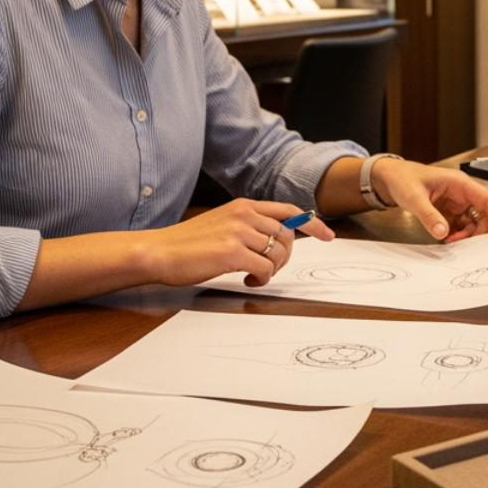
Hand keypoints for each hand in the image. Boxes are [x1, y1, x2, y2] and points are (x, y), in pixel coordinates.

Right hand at [144, 199, 331, 287]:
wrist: (159, 251)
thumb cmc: (188, 243)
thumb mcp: (222, 223)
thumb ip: (248, 225)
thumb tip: (275, 239)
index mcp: (244, 205)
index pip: (289, 211)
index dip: (312, 224)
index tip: (328, 235)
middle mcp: (244, 215)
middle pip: (287, 236)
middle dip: (285, 257)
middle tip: (269, 269)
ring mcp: (238, 232)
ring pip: (279, 254)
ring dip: (273, 270)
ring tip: (255, 276)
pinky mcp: (232, 253)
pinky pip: (265, 269)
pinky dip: (262, 280)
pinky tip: (248, 281)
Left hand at [371, 158, 487, 241]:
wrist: (390, 179)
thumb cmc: (403, 179)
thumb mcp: (414, 198)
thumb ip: (428, 215)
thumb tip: (442, 232)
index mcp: (459, 183)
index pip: (487, 198)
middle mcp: (462, 192)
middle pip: (484, 214)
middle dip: (480, 231)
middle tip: (468, 244)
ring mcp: (456, 202)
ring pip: (474, 222)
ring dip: (467, 235)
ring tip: (451, 241)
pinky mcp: (450, 210)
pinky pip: (462, 225)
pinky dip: (458, 234)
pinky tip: (447, 238)